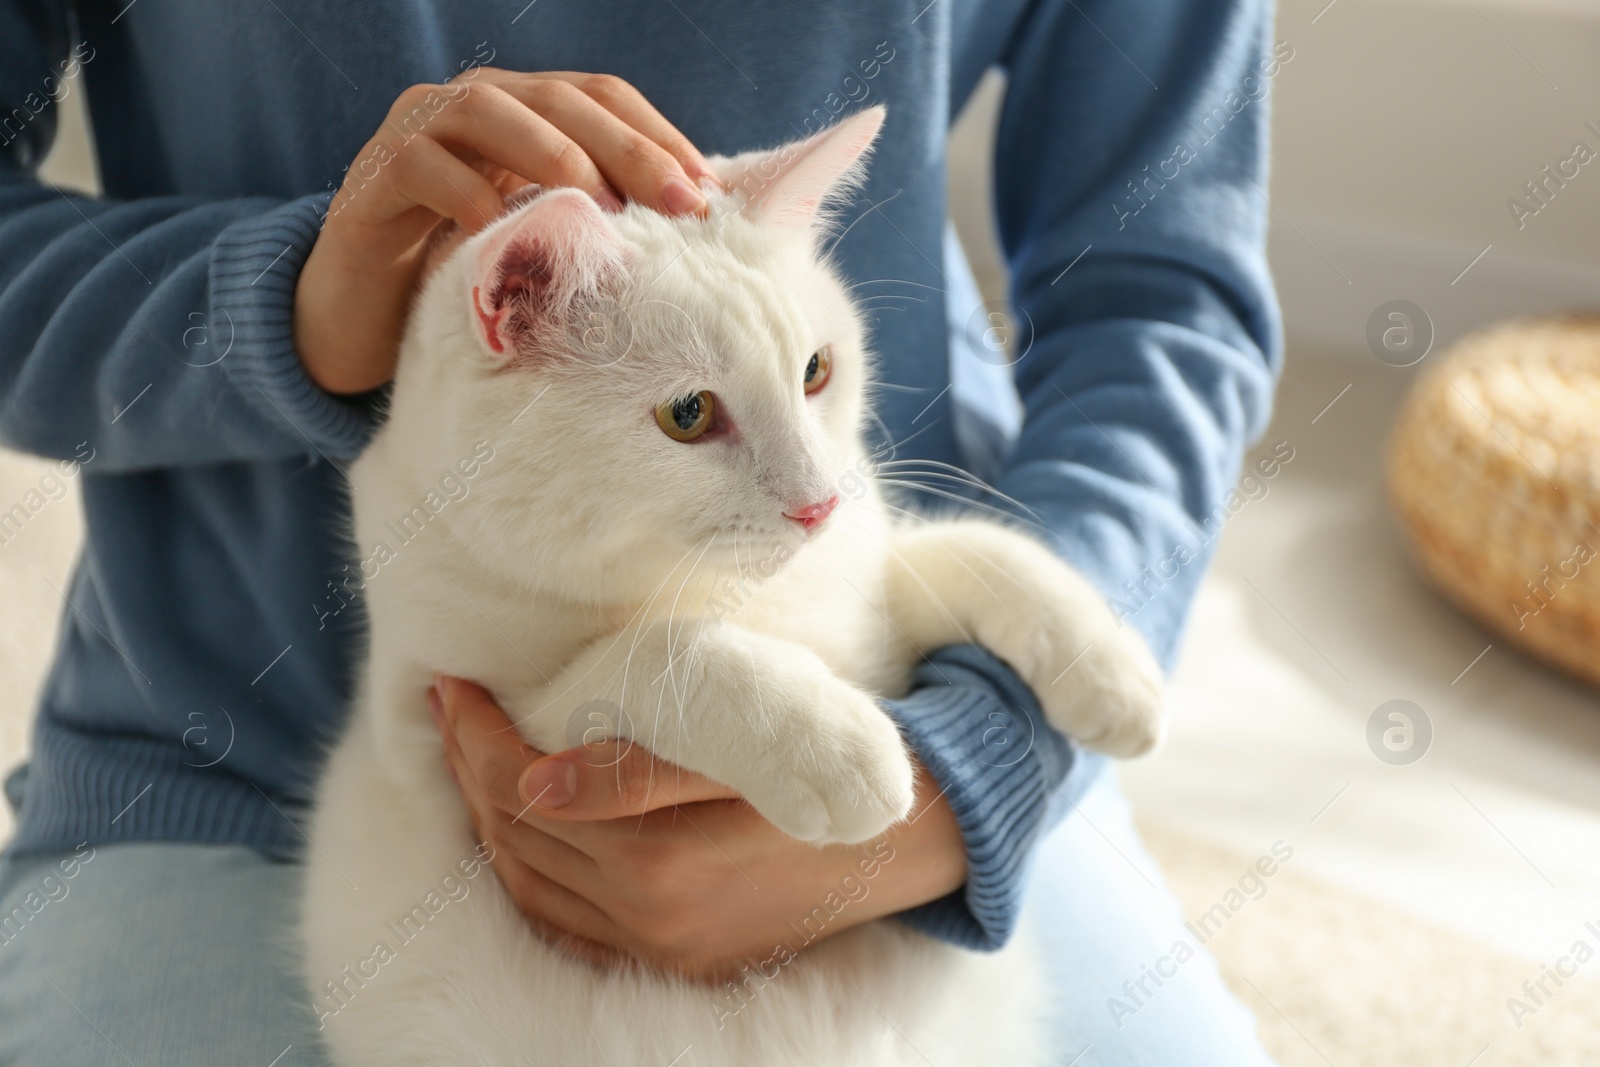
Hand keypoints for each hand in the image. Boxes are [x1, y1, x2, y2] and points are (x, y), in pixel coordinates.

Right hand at [295, 70, 716, 394]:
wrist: (356, 318)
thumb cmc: (464, 282)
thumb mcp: (542, 247)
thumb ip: (598, 227)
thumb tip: (696, 238)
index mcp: (522, 111)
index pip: (602, 97)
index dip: (658, 136)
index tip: (711, 193)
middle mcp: (471, 105)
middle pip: (560, 99)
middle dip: (628, 148)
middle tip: (681, 204)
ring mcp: (415, 131)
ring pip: (488, 110)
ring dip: (554, 154)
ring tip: (600, 206)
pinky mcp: (371, 176)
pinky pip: (422, 165)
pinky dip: (467, 193)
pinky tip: (503, 232)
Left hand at [429, 676, 967, 981]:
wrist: (921, 832)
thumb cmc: (836, 760)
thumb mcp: (746, 747)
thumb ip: (637, 770)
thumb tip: (533, 781)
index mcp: (662, 863)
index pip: (527, 797)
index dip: (477, 738)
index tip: (449, 684)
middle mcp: (653, 923)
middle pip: (518, 847)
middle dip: (469, 772)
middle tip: (446, 710)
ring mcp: (667, 951)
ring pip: (533, 894)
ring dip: (487, 827)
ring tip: (469, 763)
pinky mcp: (685, 960)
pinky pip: (573, 931)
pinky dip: (530, 881)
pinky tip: (520, 839)